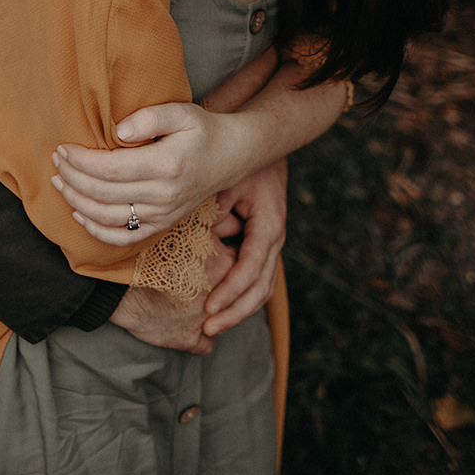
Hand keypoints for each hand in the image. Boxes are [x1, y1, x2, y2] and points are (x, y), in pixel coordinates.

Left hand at [51, 102, 258, 245]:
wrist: (230, 157)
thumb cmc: (202, 131)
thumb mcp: (182, 112)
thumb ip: (149, 117)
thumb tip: (119, 131)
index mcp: (166, 166)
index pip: (110, 169)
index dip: (80, 161)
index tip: (63, 148)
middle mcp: (164, 195)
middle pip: (103, 193)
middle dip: (72, 178)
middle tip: (56, 161)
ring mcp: (162, 214)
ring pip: (108, 218)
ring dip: (76, 202)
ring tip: (59, 182)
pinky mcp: (162, 225)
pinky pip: (123, 237)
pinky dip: (96, 230)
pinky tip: (79, 213)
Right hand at [106, 229, 235, 353]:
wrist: (120, 278)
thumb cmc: (151, 248)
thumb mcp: (190, 226)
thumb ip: (219, 224)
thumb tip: (236, 224)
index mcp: (229, 267)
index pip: (240, 265)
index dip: (223, 261)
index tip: (206, 260)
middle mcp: (225, 296)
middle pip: (233, 294)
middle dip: (220, 290)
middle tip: (195, 280)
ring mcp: (209, 320)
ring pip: (221, 318)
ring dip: (209, 312)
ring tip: (185, 300)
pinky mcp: (192, 340)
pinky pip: (204, 342)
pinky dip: (196, 335)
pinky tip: (181, 322)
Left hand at [201, 158, 287, 336]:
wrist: (262, 147)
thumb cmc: (242, 162)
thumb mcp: (227, 181)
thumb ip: (216, 210)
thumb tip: (201, 239)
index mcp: (268, 225)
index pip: (252, 267)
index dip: (231, 290)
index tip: (209, 307)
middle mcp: (273, 239)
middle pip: (260, 288)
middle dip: (235, 311)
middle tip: (208, 328)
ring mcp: (269, 245)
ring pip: (261, 289)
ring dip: (238, 310)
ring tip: (211, 326)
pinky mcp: (260, 246)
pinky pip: (254, 279)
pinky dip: (239, 297)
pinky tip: (217, 307)